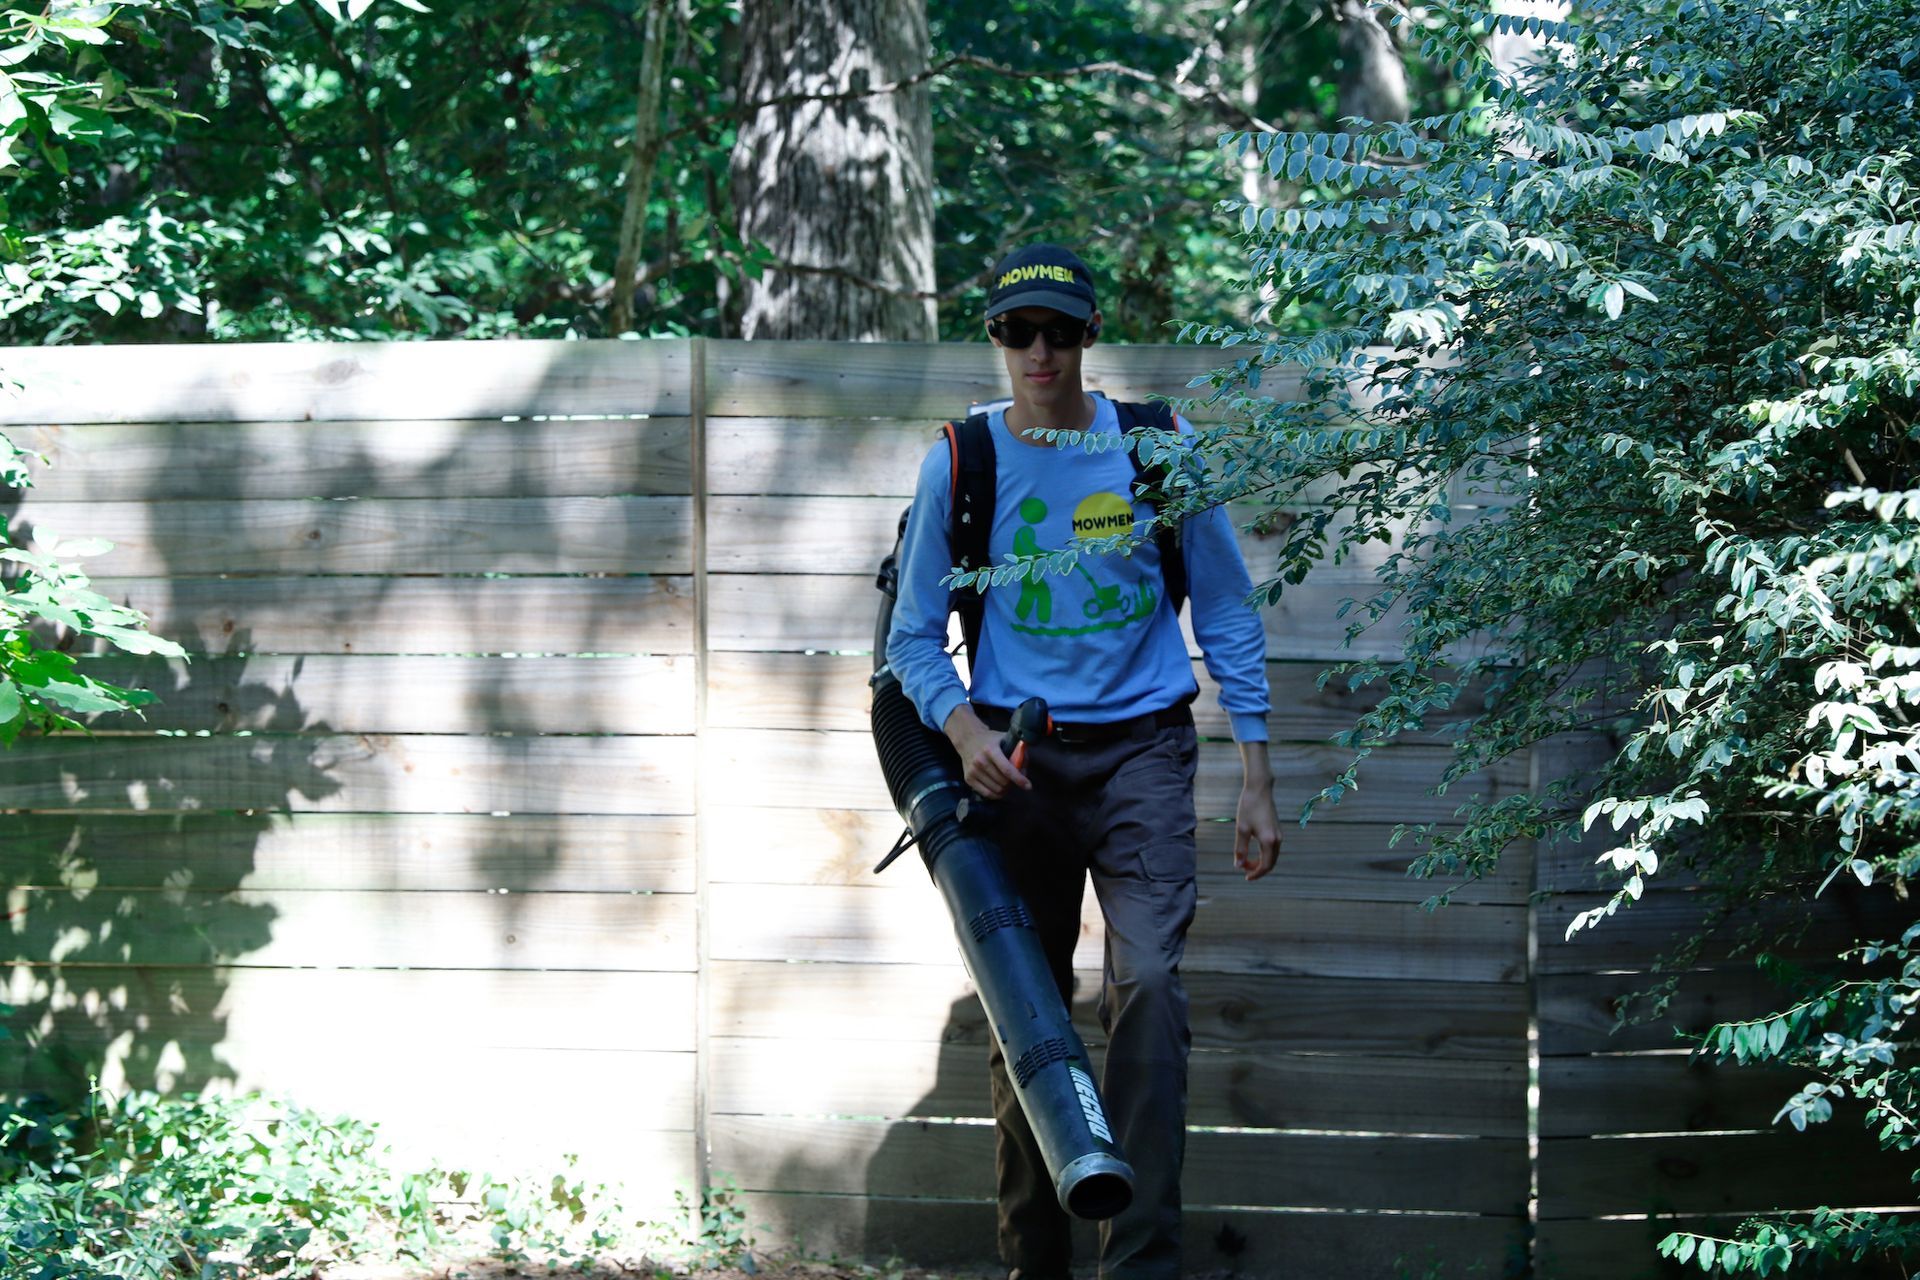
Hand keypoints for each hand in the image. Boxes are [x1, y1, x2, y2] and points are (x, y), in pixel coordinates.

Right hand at [943, 703, 1031, 798]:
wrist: (968, 740)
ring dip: (1005, 789)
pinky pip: (987, 794)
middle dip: (1012, 783)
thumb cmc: (990, 740)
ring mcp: (973, 771)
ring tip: (1006, 783)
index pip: (1007, 769)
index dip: (1019, 779)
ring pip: (996, 789)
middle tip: (1014, 780)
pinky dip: (996, 794)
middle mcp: (980, 761)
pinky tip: (1000, 789)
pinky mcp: (968, 778)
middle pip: (1003, 781)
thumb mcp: (1006, 740)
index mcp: (991, 750)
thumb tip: (1024, 773)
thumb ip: (1018, 753)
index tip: (1028, 786)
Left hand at [1234, 742, 1281, 880]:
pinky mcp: (1277, 829)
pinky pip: (1273, 848)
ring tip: (1246, 860)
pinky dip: (1264, 854)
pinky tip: (1253, 850)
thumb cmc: (1249, 807)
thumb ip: (1241, 848)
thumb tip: (1238, 865)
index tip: (1245, 877)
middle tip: (1243, 869)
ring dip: (1261, 861)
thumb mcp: (1241, 829)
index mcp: (1269, 841)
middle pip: (1271, 863)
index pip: (1265, 865)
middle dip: (1258, 869)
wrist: (1259, 789)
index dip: (1256, 874)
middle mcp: (1277, 839)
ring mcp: (1279, 834)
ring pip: (1273, 856)